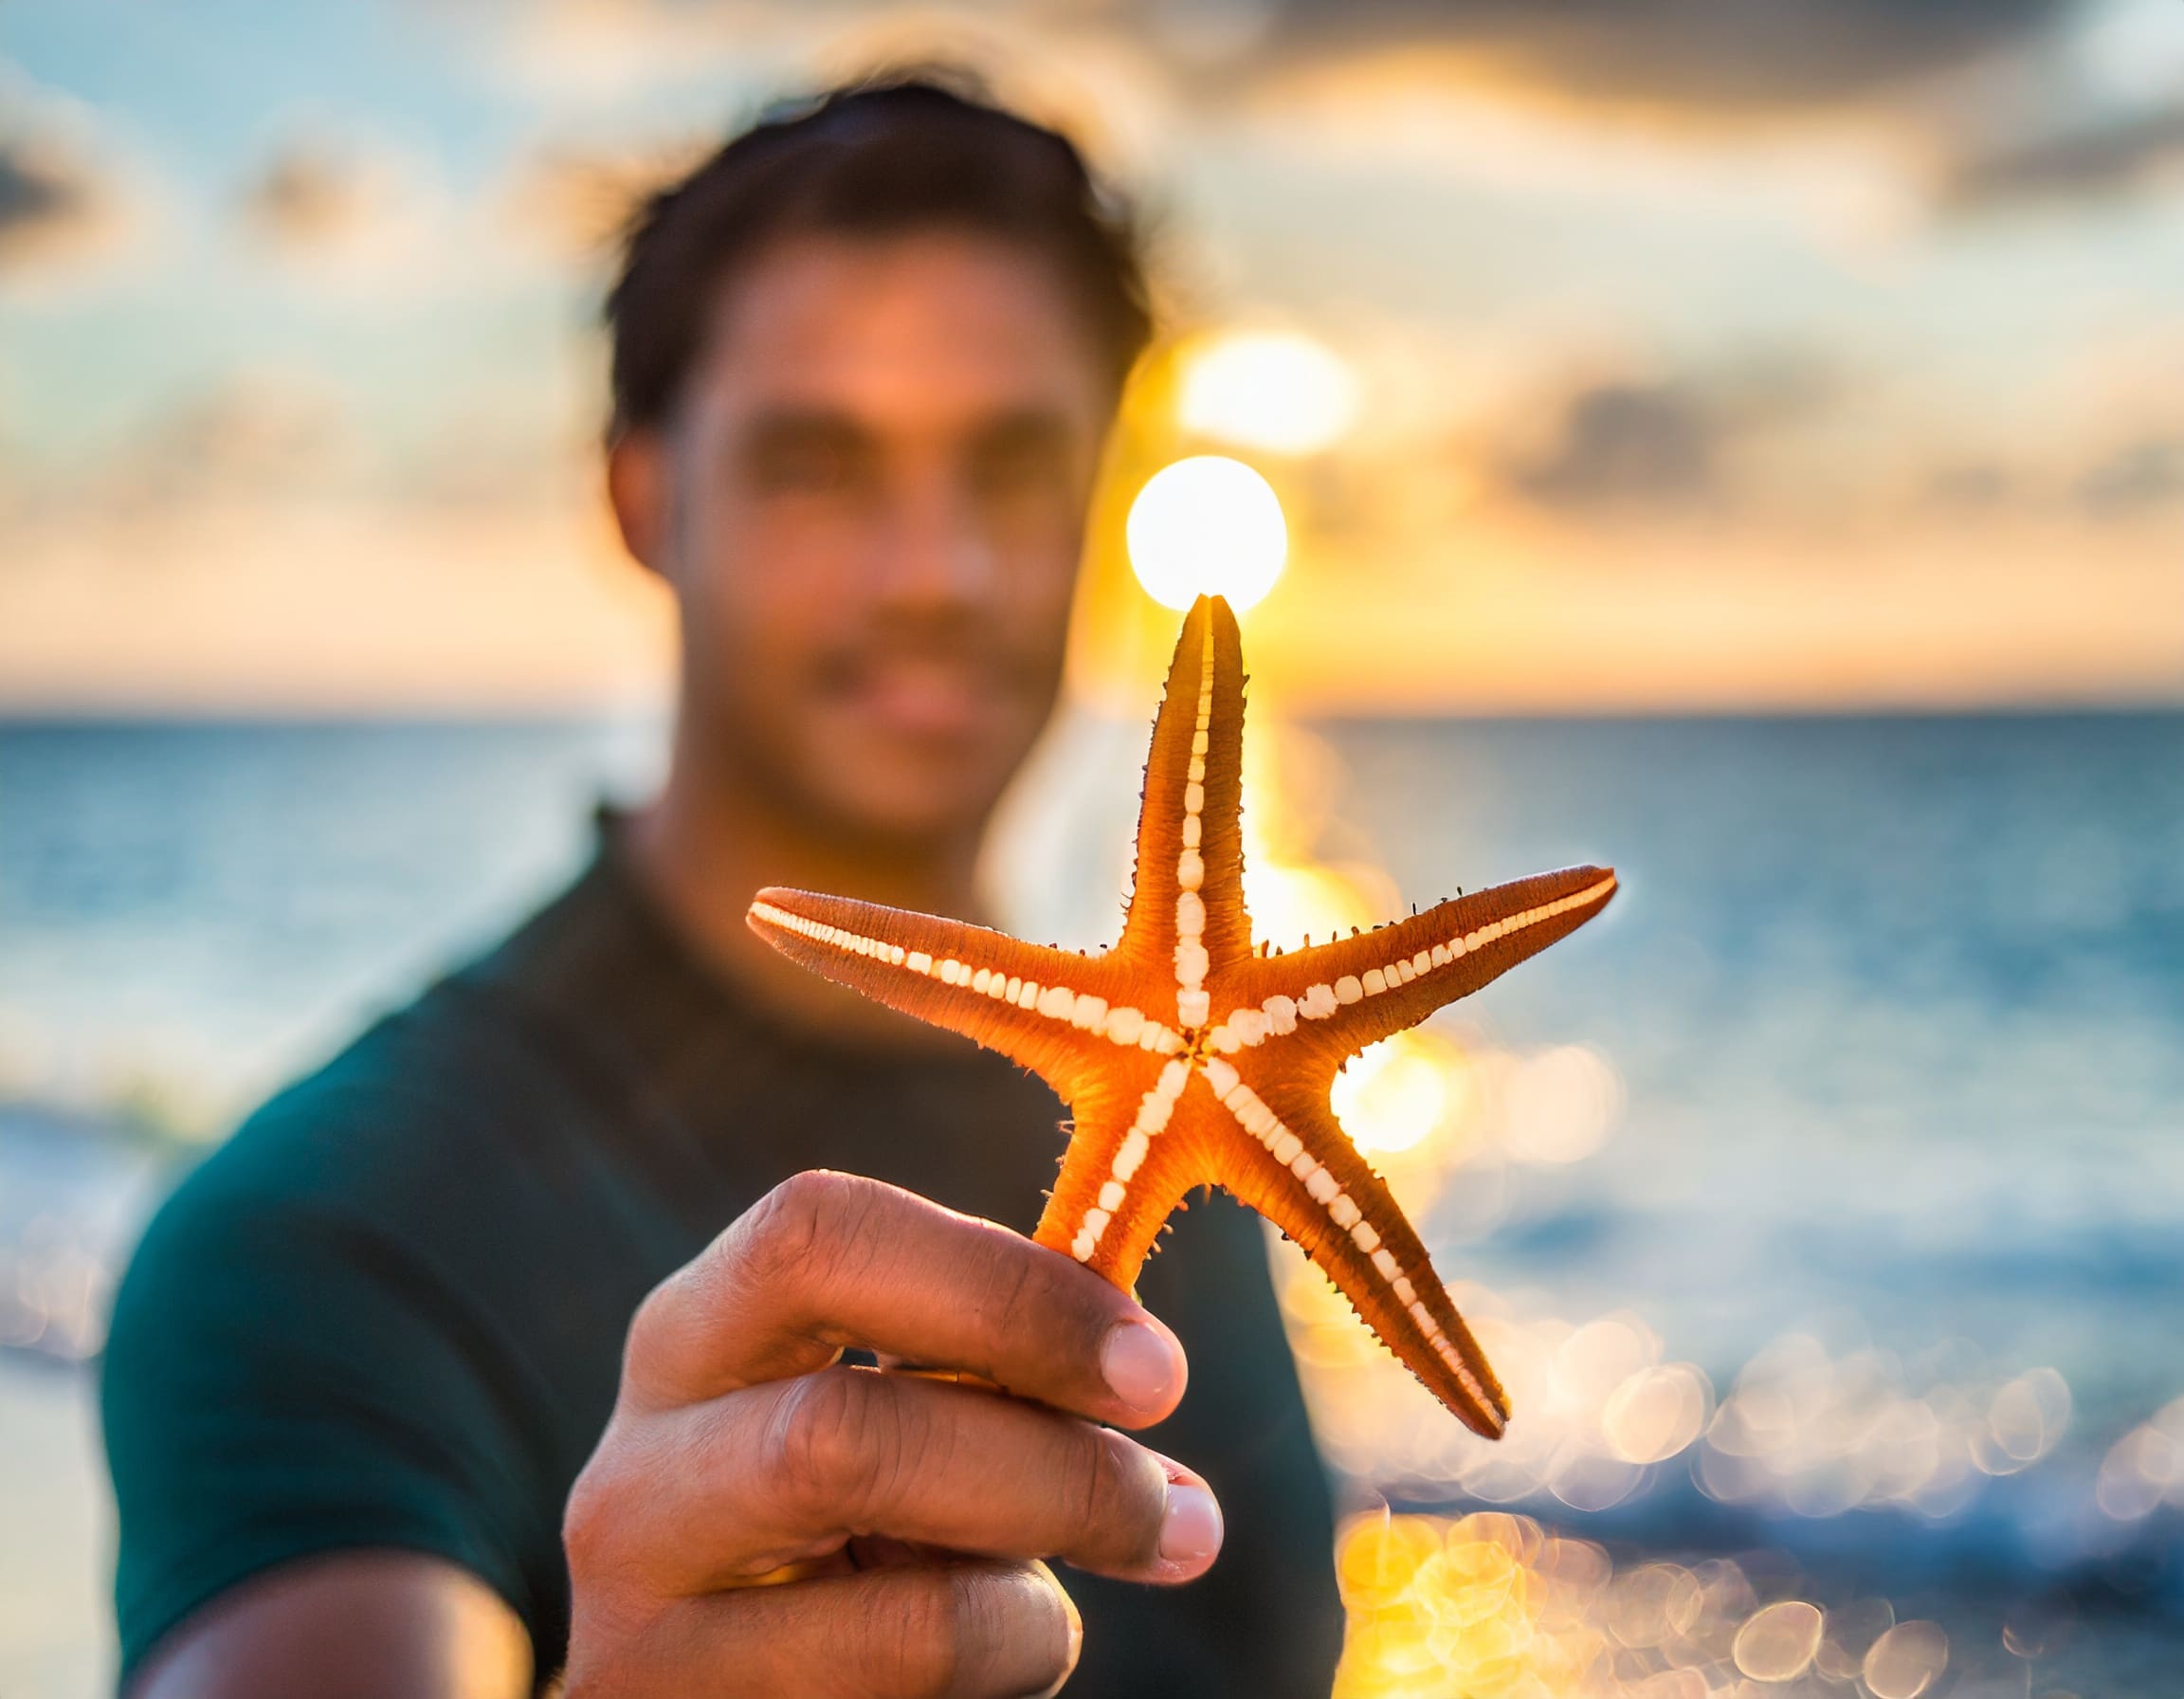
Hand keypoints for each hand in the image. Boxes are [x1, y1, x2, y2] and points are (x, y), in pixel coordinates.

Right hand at [559, 1171, 1221, 1696]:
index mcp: (692, 1338)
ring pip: (906, 1616)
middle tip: (1184, 1514)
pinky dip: (1003, 1675)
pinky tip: (1003, 1658)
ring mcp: (639, 1632)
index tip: (1147, 1362)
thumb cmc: (843, 1524)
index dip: (1002, 1287)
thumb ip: (978, 1369)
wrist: (713, 1692)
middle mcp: (636, 1475)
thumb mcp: (887, 1414)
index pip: (815, 1237)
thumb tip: (1138, 1366)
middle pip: (844, 1435)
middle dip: (1053, 1471)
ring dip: (1045, 1607)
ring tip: (1092, 1603)